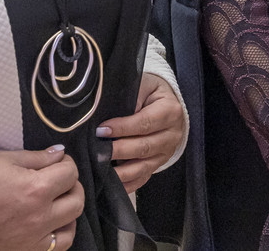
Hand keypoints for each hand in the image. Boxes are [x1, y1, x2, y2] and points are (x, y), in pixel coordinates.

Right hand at [0, 146, 82, 250]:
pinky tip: (47, 226)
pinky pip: (54, 248)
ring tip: (55, 204)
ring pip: (71, 228)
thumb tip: (59, 154)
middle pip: (77, 200)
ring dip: (68, 213)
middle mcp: (39, 217)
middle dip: (72, 186)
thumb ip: (37, 158)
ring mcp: (31, 240)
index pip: (70, 173)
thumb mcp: (3, 160)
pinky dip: (56, 236)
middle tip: (60, 180)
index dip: (67, 163)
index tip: (58, 161)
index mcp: (36, 189)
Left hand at [96, 73, 185, 193]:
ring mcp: (165, 153)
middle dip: (118, 150)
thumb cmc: (151, 93)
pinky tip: (111, 184)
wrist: (167, 103)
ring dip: (120, 171)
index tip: (102, 130)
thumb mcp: (144, 86)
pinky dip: (126, 184)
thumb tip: (111, 112)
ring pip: (142, 167)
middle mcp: (171, 135)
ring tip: (100, 169)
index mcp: (170, 112)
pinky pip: (142, 179)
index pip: (144, 123)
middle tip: (97, 150)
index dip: (122, 128)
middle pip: (143, 147)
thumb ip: (131, 96)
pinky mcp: (158, 165)